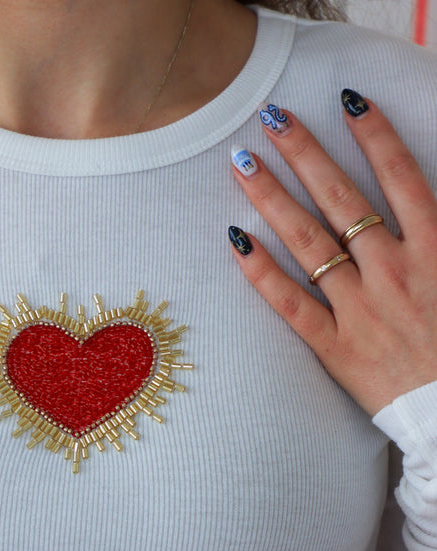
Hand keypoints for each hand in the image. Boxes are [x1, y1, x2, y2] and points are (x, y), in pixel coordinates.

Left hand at [228, 93, 436, 417]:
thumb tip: (423, 200)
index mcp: (433, 249)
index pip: (399, 176)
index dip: (372, 134)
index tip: (346, 100)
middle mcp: (392, 271)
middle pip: (340, 199)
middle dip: (304, 153)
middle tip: (272, 118)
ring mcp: (360, 309)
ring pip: (308, 242)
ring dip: (273, 198)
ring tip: (243, 163)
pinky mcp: (335, 348)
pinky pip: (291, 304)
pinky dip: (262, 273)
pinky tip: (235, 240)